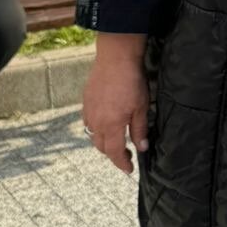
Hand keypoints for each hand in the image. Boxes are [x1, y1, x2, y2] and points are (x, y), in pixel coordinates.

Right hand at [82, 39, 148, 174]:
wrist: (115, 58)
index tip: (129, 169)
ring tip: (116, 142)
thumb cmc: (131, 81)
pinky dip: (96, 130)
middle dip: (113, 155)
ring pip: (93, 136)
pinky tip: (105, 126)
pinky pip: (88, 123)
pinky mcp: (85, 102)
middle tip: (127, 155)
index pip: (114, 153)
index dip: (122, 163)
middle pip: (102, 147)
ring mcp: (89, 111)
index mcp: (111, 125)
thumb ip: (140, 129)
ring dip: (104, 143)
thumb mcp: (141, 107)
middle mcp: (96, 121)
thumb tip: (141, 147)